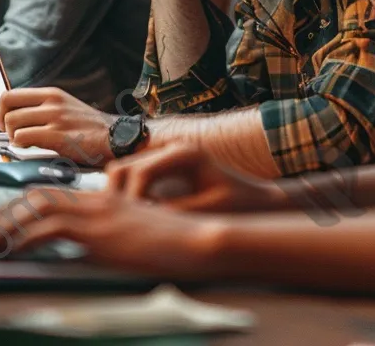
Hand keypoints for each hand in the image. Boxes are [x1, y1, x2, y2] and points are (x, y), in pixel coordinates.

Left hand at [0, 86, 112, 164]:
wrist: (115, 138)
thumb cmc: (90, 128)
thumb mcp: (66, 107)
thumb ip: (43, 109)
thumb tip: (15, 116)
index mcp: (52, 94)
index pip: (10, 94)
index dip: (0, 110)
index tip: (4, 122)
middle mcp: (52, 102)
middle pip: (7, 107)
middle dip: (4, 125)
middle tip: (12, 135)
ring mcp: (55, 117)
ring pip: (12, 123)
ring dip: (13, 137)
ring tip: (26, 143)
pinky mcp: (57, 135)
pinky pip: (23, 138)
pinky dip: (21, 146)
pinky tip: (33, 148)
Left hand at [0, 186, 224, 278]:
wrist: (198, 237)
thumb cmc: (176, 240)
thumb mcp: (137, 233)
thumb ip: (110, 234)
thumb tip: (84, 250)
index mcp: (104, 198)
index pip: (55, 194)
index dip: (25, 205)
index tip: (5, 220)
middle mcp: (96, 200)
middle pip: (39, 197)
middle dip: (7, 213)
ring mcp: (97, 215)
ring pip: (38, 209)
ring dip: (8, 225)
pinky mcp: (99, 233)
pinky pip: (51, 230)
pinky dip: (26, 238)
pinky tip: (14, 250)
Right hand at [106, 143, 286, 211]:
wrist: (254, 196)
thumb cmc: (238, 202)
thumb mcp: (210, 210)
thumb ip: (176, 213)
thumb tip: (143, 221)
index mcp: (184, 154)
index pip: (142, 172)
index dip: (131, 199)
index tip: (129, 225)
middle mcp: (171, 148)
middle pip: (126, 166)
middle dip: (119, 196)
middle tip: (121, 225)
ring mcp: (165, 154)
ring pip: (124, 169)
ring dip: (121, 194)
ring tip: (129, 222)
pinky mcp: (162, 165)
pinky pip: (134, 176)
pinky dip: (128, 195)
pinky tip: (136, 217)